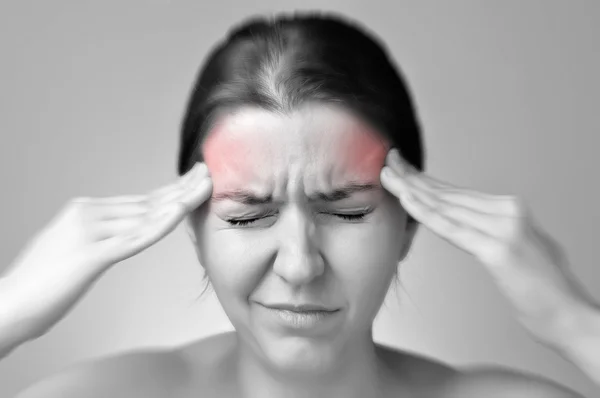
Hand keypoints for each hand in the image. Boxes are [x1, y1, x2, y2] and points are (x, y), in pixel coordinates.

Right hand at [0, 163, 211, 348]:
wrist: (6, 306)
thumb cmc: (40, 284)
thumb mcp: (74, 250)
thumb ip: (100, 237)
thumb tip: (124, 235)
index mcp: (85, 210)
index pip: (139, 200)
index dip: (170, 191)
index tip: (193, 182)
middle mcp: (88, 213)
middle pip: (147, 201)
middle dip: (182, 188)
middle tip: (208, 173)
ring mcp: (89, 231)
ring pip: (146, 215)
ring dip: (180, 200)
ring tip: (206, 187)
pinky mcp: (90, 254)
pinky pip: (134, 238)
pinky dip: (161, 224)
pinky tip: (181, 212)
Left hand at [379, 148, 590, 342]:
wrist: (570, 316)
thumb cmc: (542, 290)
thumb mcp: (518, 248)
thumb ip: (491, 232)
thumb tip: (466, 225)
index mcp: (509, 209)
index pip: (456, 192)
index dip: (425, 180)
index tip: (402, 171)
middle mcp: (507, 211)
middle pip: (448, 193)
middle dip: (413, 178)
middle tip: (387, 163)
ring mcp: (503, 227)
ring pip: (445, 205)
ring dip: (412, 189)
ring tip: (387, 176)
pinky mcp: (497, 249)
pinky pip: (452, 228)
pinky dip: (425, 212)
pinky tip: (406, 200)